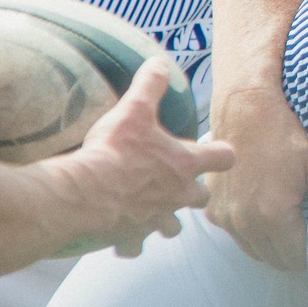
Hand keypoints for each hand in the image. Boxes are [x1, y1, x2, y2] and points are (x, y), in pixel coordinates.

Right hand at [61, 58, 234, 256]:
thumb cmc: (113, 152)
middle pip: (201, 199)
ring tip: (149, 209)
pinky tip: (119, 234)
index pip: (224, 158)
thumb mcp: (133, 109)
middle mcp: (177, 196)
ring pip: (173, 227)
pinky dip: (129, 241)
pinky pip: (134, 246)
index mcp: (185, 164)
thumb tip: (160, 60)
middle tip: (176, 181)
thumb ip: (150, 84)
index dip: (222, 152)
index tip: (216, 151)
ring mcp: (155, 220)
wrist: (83, 195)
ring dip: (164, 219)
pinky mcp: (131, 238)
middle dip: (193, 192)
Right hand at [204, 83, 307, 270]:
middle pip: (275, 259)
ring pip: (255, 250)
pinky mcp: (213, 208)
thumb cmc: (284, 133)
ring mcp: (225, 217)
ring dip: (273, 245)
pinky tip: (267, 214)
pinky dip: (253, 232)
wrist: (245, 108)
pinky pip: (237, 234)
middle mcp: (244, 223)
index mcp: (272, 215)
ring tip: (292, 227)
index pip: (298, 257)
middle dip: (295, 252)